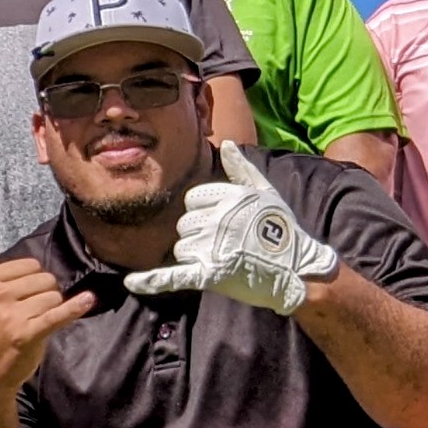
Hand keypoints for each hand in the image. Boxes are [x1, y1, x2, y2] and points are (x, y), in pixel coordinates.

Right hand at [0, 229, 94, 393]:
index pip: (29, 264)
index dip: (32, 280)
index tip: (23, 296)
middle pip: (44, 278)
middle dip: (45, 294)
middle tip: (31, 312)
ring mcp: (12, 314)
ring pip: (54, 296)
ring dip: (53, 309)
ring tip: (37, 322)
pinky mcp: (28, 333)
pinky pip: (58, 314)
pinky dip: (75, 307)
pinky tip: (87, 301)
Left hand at [122, 144, 339, 313]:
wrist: (295, 269)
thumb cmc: (281, 229)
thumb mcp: (265, 192)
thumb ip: (241, 168)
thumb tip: (226, 145)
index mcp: (227, 197)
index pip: (192, 200)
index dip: (205, 211)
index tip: (225, 221)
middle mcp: (217, 219)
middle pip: (184, 224)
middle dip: (199, 234)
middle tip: (227, 244)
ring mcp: (212, 247)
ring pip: (182, 248)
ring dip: (196, 255)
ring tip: (224, 259)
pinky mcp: (210, 274)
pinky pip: (173, 275)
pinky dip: (151, 281)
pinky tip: (131, 282)